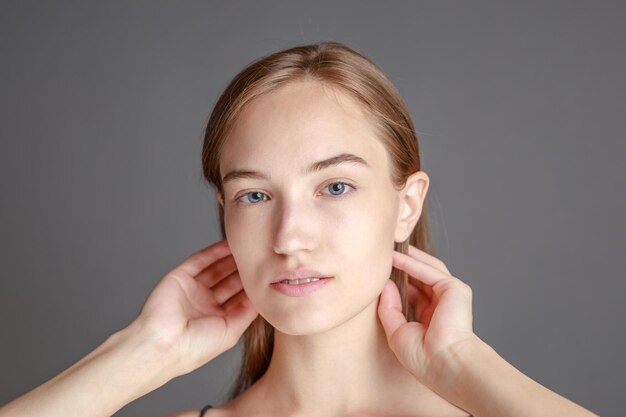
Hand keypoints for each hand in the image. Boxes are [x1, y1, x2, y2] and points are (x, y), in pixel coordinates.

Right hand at [132, 239, 257, 374]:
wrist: (163, 344)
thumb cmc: (195, 347)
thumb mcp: (231, 331)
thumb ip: (247, 312)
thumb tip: (262, 297)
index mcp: (216, 320)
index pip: (239, 298)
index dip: (253, 287)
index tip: (270, 275)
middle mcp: (205, 304)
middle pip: (229, 282)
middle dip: (244, 270)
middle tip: (261, 257)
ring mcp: (192, 290)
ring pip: (216, 269)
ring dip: (232, 259)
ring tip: (249, 246)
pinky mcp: (180, 277)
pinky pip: (200, 261)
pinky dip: (214, 252)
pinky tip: (229, 244)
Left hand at [377, 244, 478, 387]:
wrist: (444, 365)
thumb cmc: (423, 358)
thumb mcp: (396, 331)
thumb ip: (389, 307)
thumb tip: (384, 284)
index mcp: (430, 319)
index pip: (412, 293)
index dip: (397, 281)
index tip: (378, 272)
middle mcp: (441, 306)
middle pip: (420, 278)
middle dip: (402, 265)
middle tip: (383, 253)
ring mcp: (450, 296)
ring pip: (426, 269)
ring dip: (408, 258)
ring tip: (388, 248)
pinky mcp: (455, 289)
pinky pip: (429, 271)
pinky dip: (412, 263)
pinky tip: (395, 257)